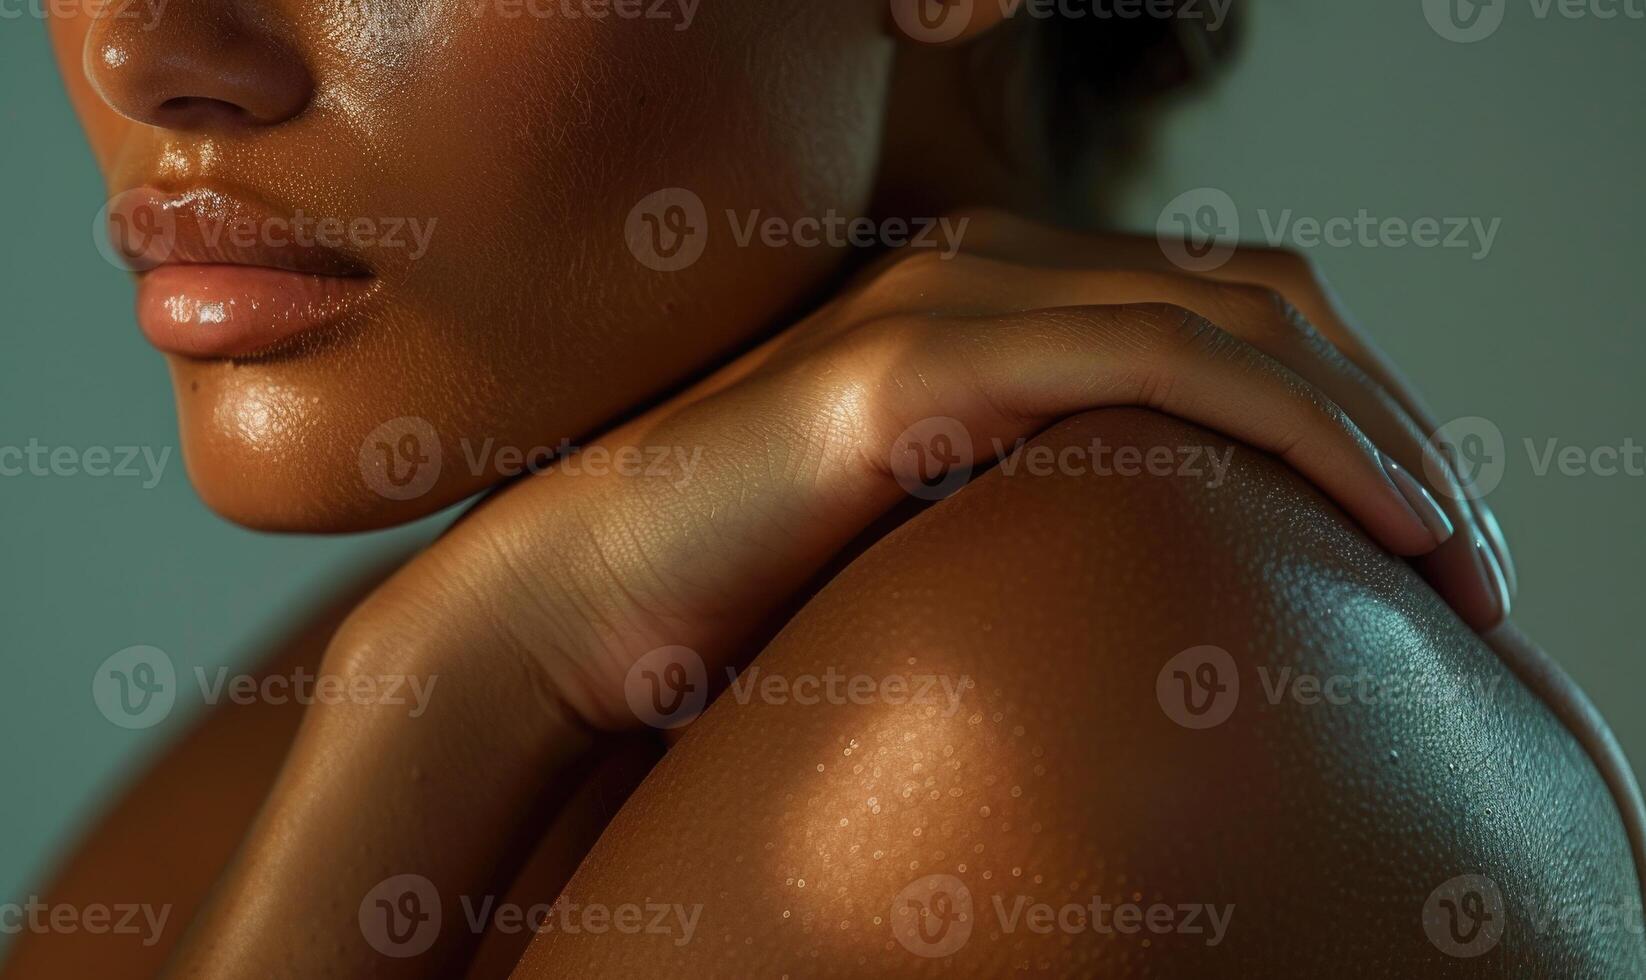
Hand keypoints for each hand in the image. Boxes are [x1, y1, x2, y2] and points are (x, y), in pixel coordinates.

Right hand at [163, 211, 1511, 977]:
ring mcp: (951, 298)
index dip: (1348, 401)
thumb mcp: (929, 532)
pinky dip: (1303, 429)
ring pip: (1241, 320)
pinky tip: (1381, 516)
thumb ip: (1028, 501)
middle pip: (1264, 299)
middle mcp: (984, 269)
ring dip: (1382, 433)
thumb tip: (1141, 561)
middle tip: (1472, 555)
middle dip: (1395, 419)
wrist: (571, 602)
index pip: (1224, 308)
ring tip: (1460, 558)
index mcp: (991, 300)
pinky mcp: (921, 357)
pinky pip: (1162, 361)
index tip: (1414, 528)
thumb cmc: (736, 590)